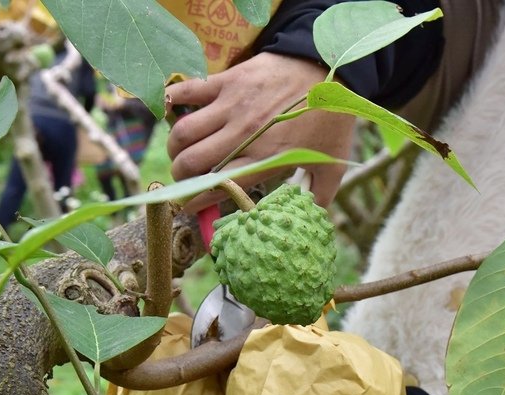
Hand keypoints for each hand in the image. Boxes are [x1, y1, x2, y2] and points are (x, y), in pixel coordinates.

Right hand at [166, 52, 355, 211]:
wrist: (329, 66)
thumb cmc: (330, 118)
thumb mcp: (333, 163)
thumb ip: (321, 195)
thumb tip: (311, 217)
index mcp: (266, 159)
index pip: (220, 187)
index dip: (197, 200)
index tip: (187, 206)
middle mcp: (243, 136)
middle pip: (193, 163)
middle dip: (181, 177)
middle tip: (185, 178)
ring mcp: (232, 106)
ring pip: (184, 133)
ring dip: (174, 148)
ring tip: (179, 152)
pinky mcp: (227, 81)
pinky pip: (187, 93)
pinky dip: (172, 103)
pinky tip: (172, 114)